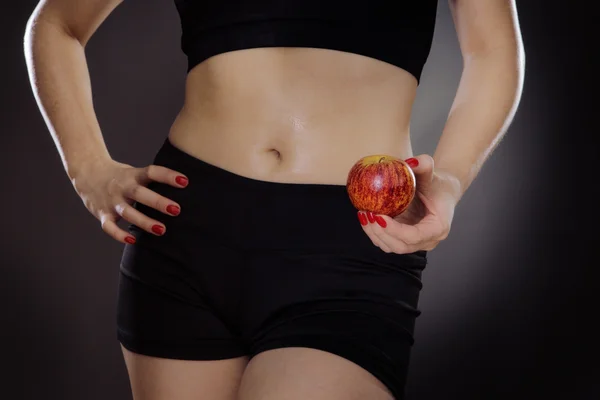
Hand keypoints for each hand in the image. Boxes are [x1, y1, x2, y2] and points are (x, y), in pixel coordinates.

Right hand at [71, 158, 188, 243]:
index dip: (168, 176)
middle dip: (158, 202)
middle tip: (177, 210)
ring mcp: (112, 201)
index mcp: (133, 175)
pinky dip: (118, 234)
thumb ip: (154, 179)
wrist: (87, 172)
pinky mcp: (102, 213)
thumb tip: (184, 186)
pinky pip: (109, 226)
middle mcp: (123, 187)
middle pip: (141, 194)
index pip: (152, 172)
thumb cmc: (120, 176)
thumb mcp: (135, 172)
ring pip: (127, 213)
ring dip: (144, 222)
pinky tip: (132, 240)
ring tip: (162, 230)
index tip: (185, 181)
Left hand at [358, 155, 460, 253]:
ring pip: (391, 247)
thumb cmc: (437, 183)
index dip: (394, 230)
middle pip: (400, 246)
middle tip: (367, 214)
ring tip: (363, 214)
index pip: (413, 236)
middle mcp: (428, 241)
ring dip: (374, 234)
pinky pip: (387, 242)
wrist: (441, 192)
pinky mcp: (405, 241)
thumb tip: (410, 161)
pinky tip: (365, 217)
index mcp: (438, 228)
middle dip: (380, 233)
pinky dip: (374, 233)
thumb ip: (424, 164)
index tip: (378, 216)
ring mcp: (416, 244)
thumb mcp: (432, 173)